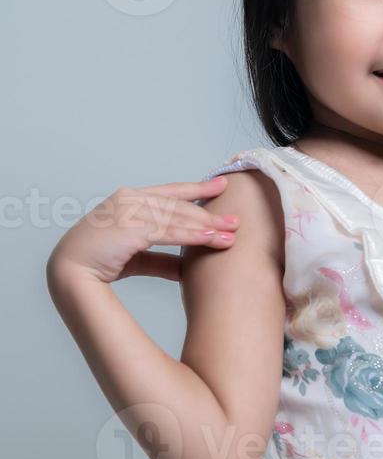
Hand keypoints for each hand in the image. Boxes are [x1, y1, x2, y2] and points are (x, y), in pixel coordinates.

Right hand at [46, 176, 238, 284]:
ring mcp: (129, 210)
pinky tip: (212, 240)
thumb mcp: (136, 258)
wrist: (71, 272)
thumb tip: (185, 269)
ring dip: (207, 226)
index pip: (171, 192)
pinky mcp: (131, 226)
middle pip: (179, 206)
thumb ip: (161, 260)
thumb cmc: (99, 262)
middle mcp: (130, 199)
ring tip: (231, 234)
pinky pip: (170, 231)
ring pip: (178, 217)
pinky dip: (193, 236)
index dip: (197, 188)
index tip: (221, 185)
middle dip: (209, 214)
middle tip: (235, 220)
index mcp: (129, 199)